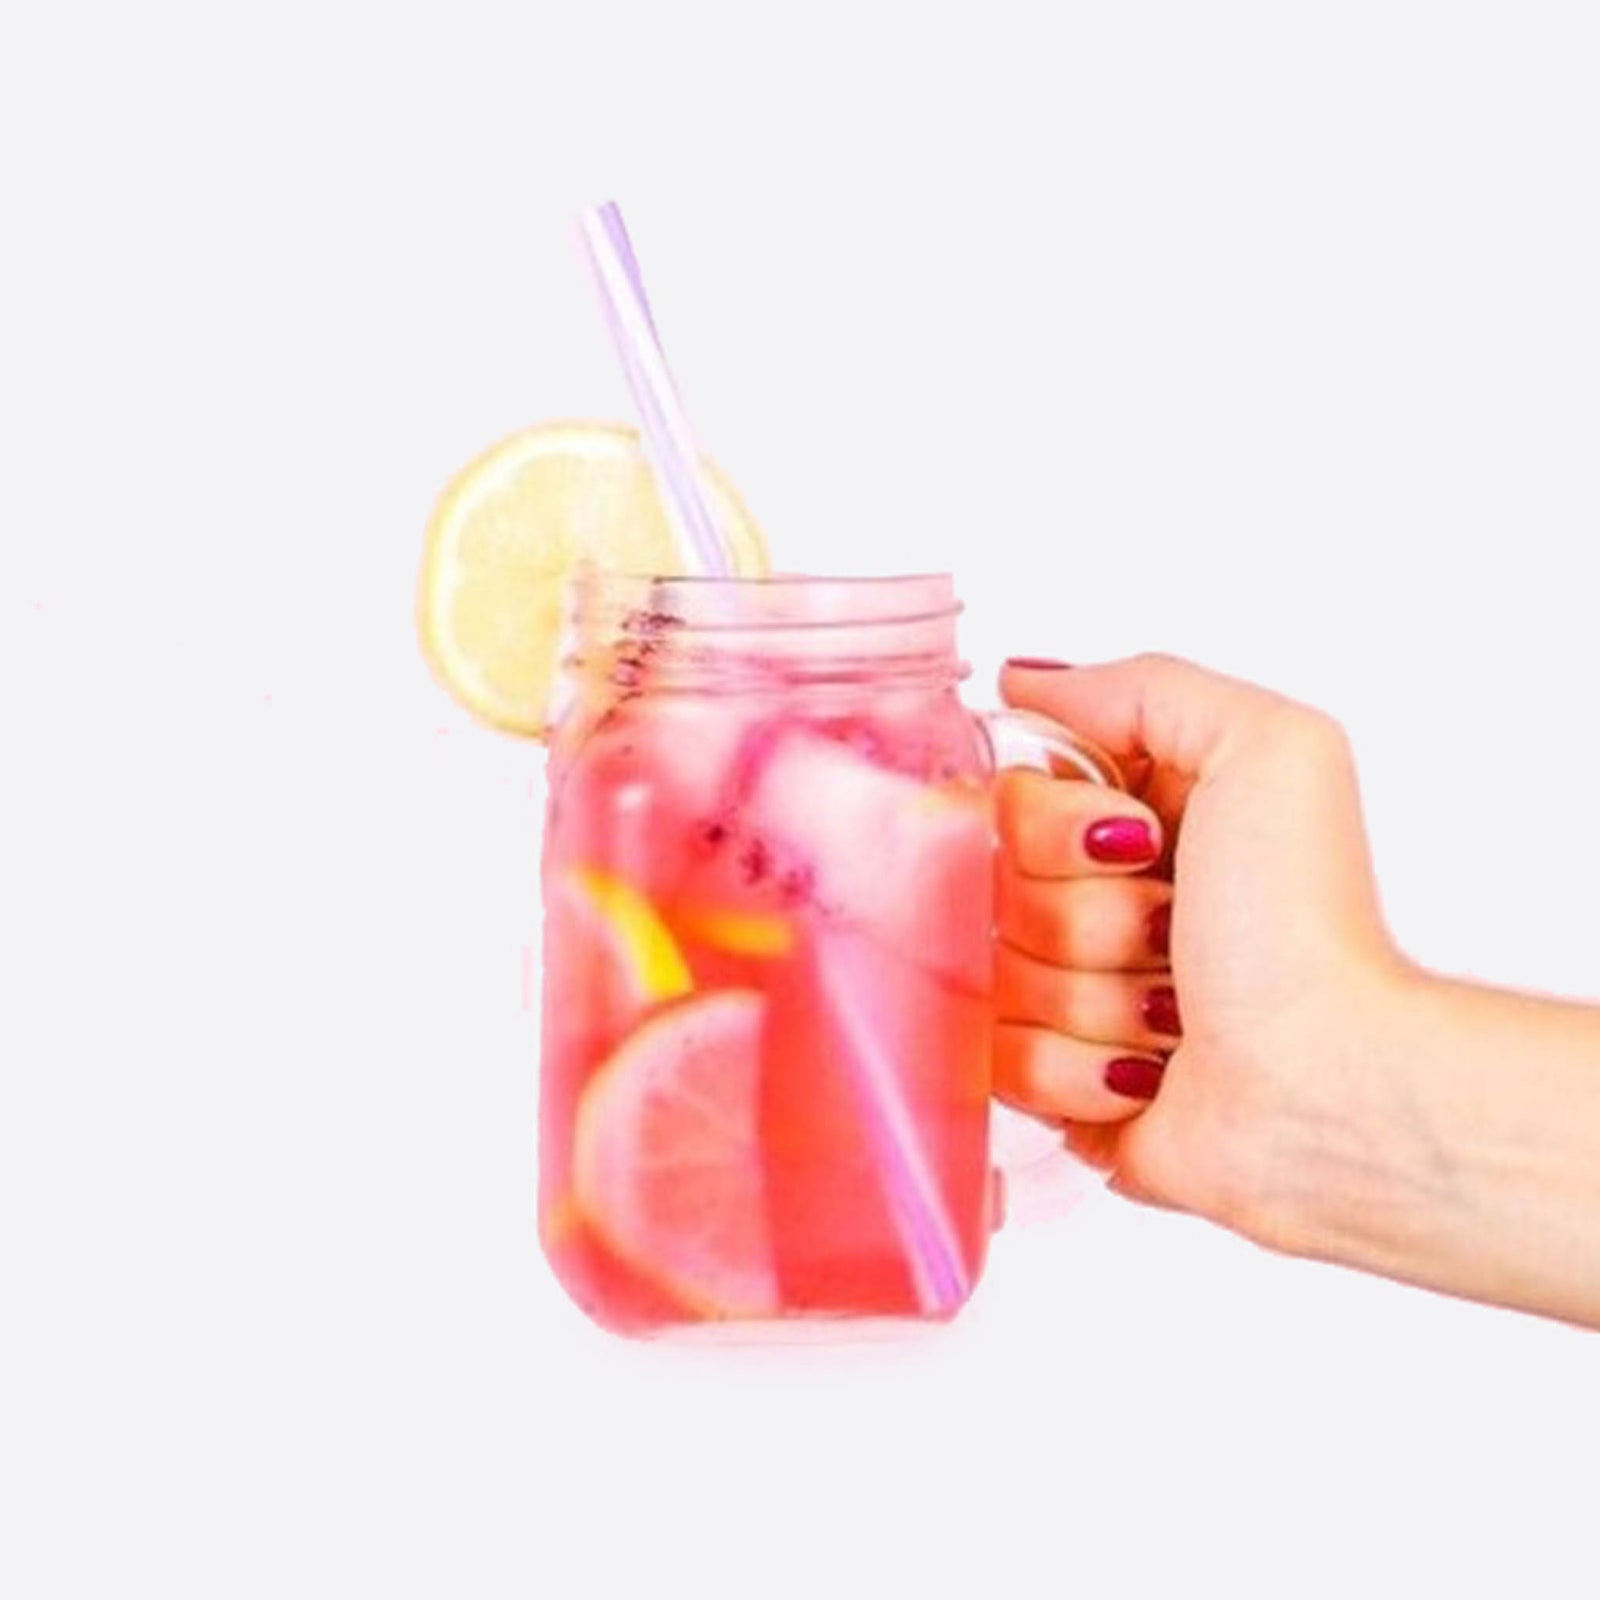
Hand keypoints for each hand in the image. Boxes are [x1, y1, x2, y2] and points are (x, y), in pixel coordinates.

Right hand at [994, 653, 1410, 1248]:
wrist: (1328, 1088)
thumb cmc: (1305, 925)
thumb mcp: (1265, 748)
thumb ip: (1142, 688)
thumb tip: (1025, 681)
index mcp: (1135, 818)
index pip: (1008, 797)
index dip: (1051, 821)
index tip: (1133, 840)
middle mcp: (1097, 900)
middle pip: (993, 888)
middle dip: (1083, 912)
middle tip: (1171, 931)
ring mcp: (1071, 995)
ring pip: (995, 976)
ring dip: (1092, 997)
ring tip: (1174, 1014)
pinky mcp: (1056, 1084)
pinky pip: (999, 1061)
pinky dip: (1080, 1071)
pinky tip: (1149, 1073)